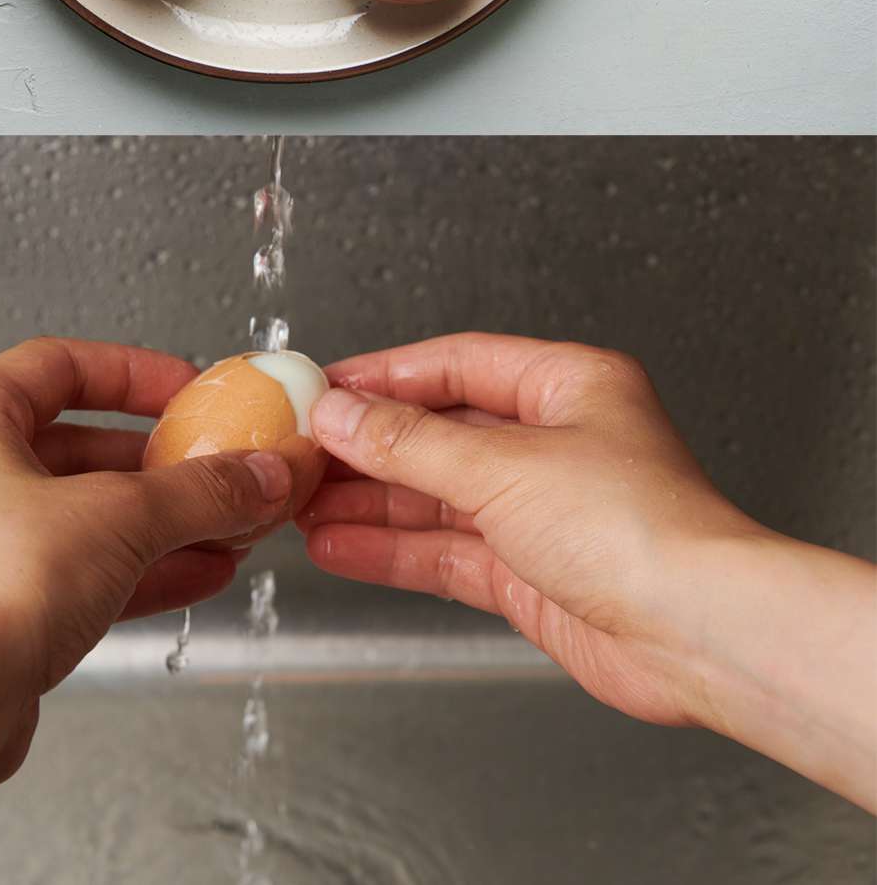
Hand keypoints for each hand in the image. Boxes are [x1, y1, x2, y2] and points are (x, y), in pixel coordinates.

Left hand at [0, 336, 291, 782]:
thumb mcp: (123, 516)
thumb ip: (202, 490)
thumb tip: (261, 475)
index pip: (58, 365)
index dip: (134, 373)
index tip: (186, 391)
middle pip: (74, 447)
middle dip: (157, 465)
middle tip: (211, 467)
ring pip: (76, 515)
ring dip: (156, 522)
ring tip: (222, 528)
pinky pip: (68, 570)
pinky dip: (132, 568)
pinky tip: (195, 574)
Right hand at [299, 333, 876, 814]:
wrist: (699, 634)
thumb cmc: (643, 529)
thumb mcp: (504, 467)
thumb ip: (410, 443)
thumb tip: (342, 414)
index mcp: (566, 386)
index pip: (454, 365)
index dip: (383, 376)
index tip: (322, 388)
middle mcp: (555, 442)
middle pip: (439, 433)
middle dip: (367, 446)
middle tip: (300, 452)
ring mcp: (541, 510)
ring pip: (435, 496)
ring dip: (368, 501)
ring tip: (301, 504)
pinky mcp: (531, 572)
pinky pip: (444, 551)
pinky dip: (391, 549)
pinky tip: (340, 545)